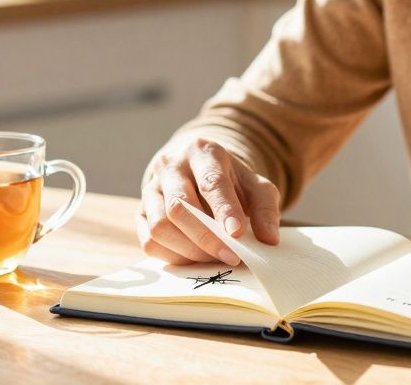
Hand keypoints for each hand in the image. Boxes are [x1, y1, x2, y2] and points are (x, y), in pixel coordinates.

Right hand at [139, 137, 280, 265]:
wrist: (198, 171)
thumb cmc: (231, 181)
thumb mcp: (256, 186)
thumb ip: (266, 209)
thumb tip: (269, 239)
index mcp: (202, 152)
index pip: (211, 182)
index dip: (224, 210)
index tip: (237, 233)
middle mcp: (171, 166)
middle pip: (179, 207)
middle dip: (206, 237)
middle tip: (232, 257)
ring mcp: (151, 189)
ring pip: (160, 226)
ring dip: (190, 250)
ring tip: (215, 257)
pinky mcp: (140, 212)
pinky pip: (149, 241)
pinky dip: (174, 256)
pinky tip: (196, 258)